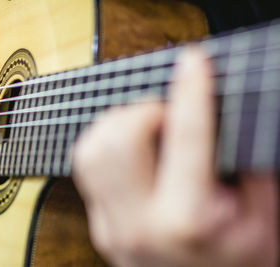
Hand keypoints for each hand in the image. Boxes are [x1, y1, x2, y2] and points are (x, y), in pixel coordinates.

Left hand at [73, 48, 277, 266]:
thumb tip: (220, 114)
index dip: (192, 91)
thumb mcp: (260, 219)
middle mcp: (139, 224)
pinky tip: (128, 145)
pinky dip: (104, 142)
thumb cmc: (235, 266)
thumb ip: (244, 163)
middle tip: (168, 112)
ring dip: (118, 122)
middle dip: (144, 109)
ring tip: (146, 126)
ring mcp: (110, 227)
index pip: (186, 138)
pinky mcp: (97, 226)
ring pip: (90, 150)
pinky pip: (86, 169)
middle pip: (118, 139)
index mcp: (187, 221)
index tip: (193, 61)